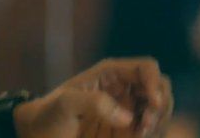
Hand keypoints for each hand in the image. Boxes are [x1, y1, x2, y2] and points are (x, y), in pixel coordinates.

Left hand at [13, 58, 172, 137]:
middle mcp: (124, 89)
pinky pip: (151, 130)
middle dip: (160, 104)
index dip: (154, 83)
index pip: (147, 68)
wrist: (39, 136)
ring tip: (140, 135)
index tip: (151, 104)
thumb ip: (95, 103)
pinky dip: (152, 134)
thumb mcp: (66, 104)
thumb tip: (127, 117)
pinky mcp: (126, 132)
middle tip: (146, 125)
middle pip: (160, 88)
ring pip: (160, 110)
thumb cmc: (49, 115)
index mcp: (111, 73)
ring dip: (159, 122)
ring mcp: (127, 110)